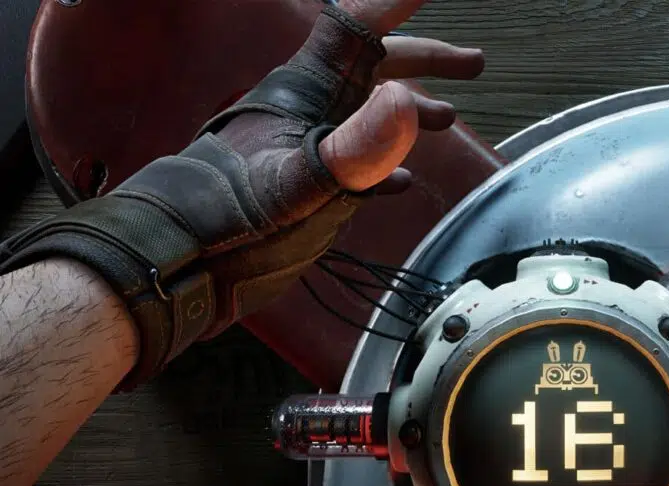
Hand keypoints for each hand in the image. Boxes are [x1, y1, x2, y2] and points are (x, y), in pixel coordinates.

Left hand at [0, 0, 484, 387]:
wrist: (181, 262)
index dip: (394, 3)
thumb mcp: (299, 181)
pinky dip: (387, 170)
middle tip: (473, 65)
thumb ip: (355, 146)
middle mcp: (310, 111)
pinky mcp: (307, 188)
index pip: (357, 26)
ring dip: (412, 113)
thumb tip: (407, 100)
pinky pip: (358, 169)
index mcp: (305, 91)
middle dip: (426, 60)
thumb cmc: (227, 216)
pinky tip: (405, 183)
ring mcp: (308, 148)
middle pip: (375, 66)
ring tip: (450, 119)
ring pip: (370, 116)